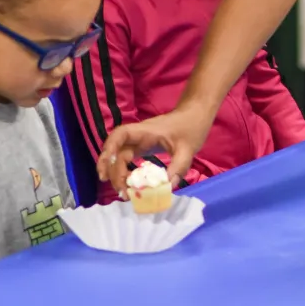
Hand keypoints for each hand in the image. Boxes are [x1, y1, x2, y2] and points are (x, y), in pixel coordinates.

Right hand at [98, 102, 213, 193]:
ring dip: (115, 172)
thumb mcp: (188, 149)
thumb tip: (167, 187)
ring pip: (119, 155)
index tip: (109, 168)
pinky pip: (127, 158)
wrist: (196, 115)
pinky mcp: (143, 147)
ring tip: (120, 190)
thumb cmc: (191, 127)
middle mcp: (138, 136)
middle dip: (112, 170)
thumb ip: (179, 167)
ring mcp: (139, 141)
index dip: (110, 150)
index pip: (120, 136)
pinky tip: (126, 183)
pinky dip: (124, 170)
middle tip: (120, 190)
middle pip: (116, 150)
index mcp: (145, 132)